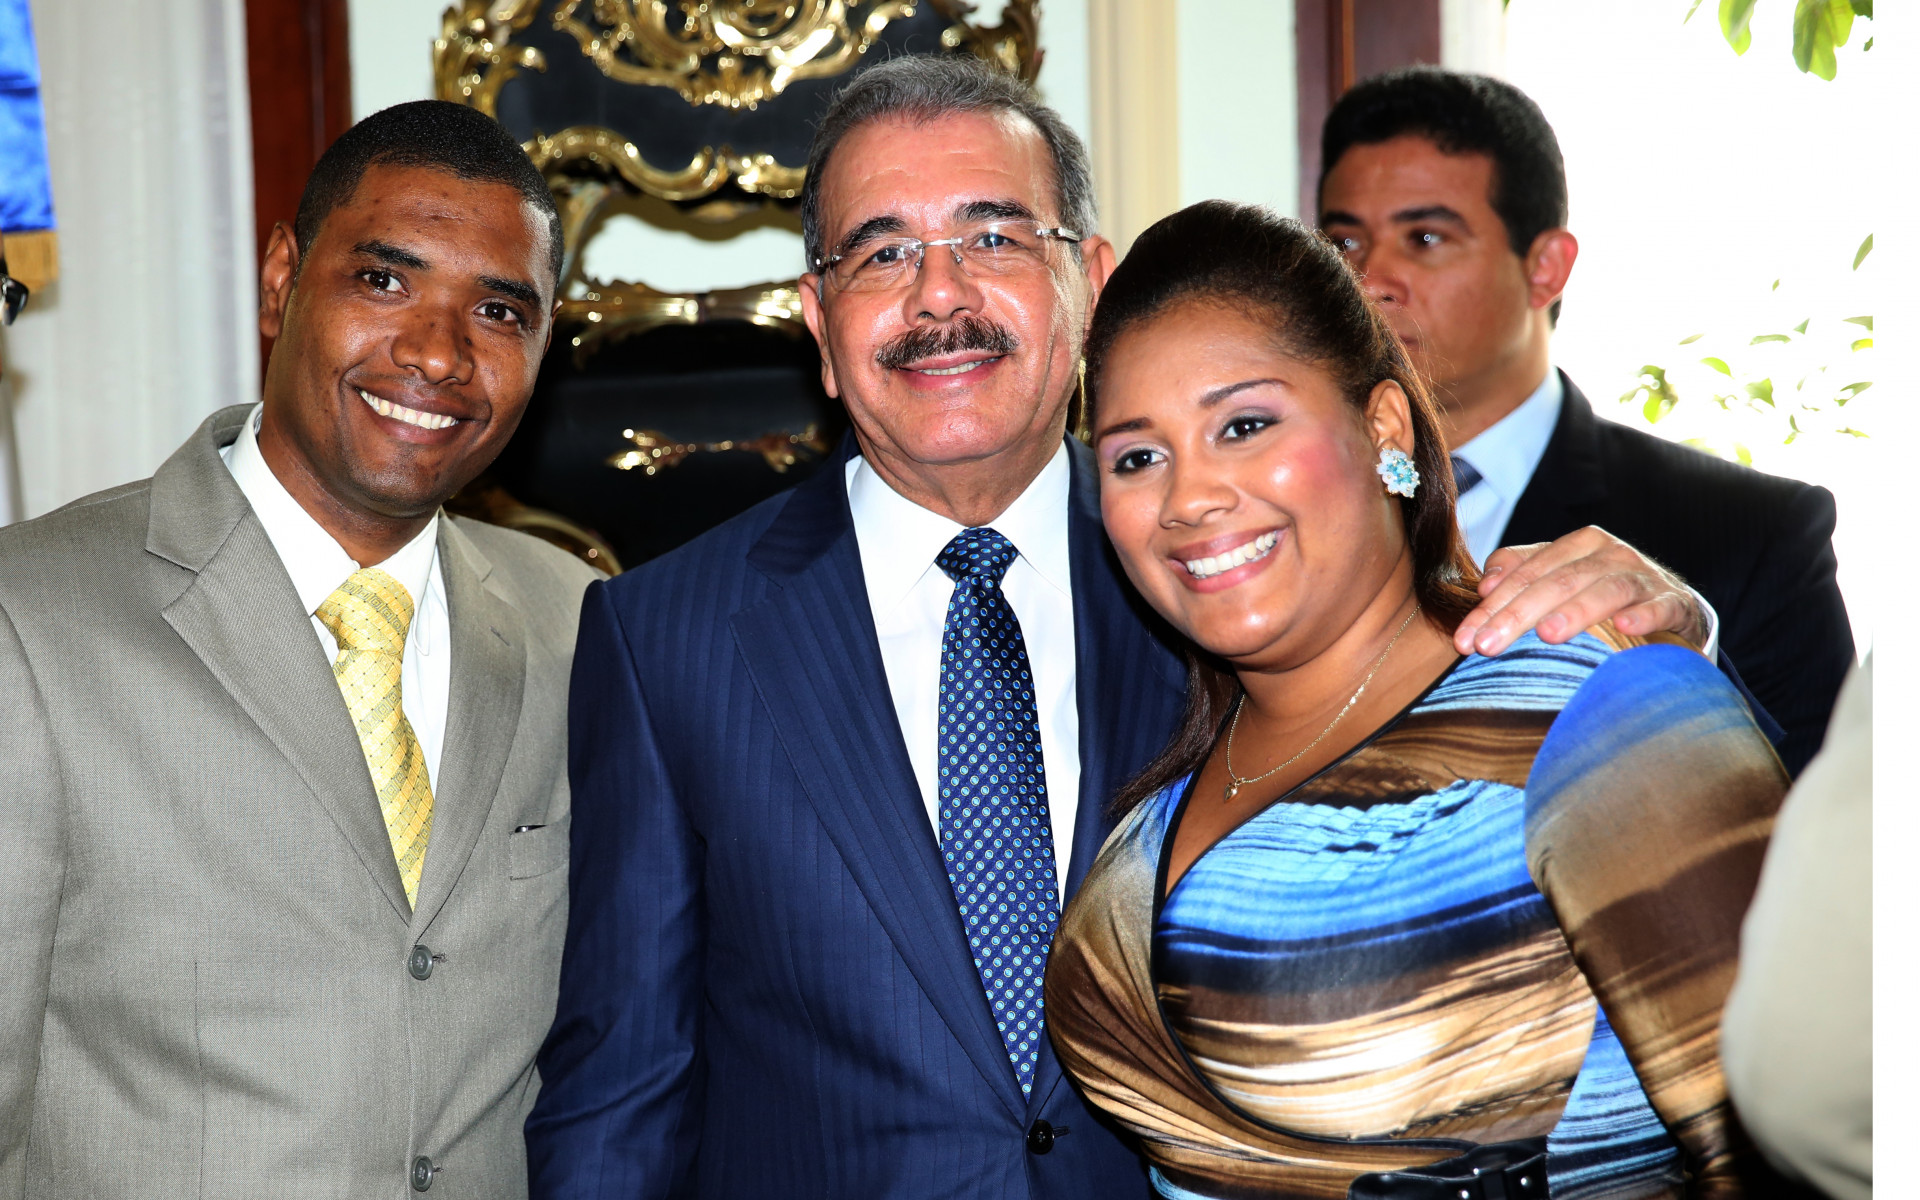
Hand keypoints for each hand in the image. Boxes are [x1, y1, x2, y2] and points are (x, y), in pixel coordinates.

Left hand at [1454, 526, 1706, 656]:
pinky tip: (1625, 627)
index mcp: (1578, 545)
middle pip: (1557, 581)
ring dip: (1576, 611)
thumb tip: (1484, 583)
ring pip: (1606, 589)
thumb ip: (1521, 573)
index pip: (1526, 573)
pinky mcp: (1675, 602)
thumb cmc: (1602, 597)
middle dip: (1518, 615)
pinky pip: (1660, 606)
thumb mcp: (1561, 580)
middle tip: (1488, 647)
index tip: (1464, 639)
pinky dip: (1644, 614)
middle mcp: (1610, 554)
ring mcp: (1644, 577)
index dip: (1491, 606)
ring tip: (1548, 635)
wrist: (1673, 608)